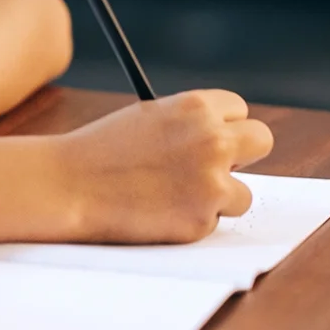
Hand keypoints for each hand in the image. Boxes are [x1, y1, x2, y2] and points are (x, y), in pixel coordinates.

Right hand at [52, 90, 275, 243]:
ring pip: (243, 192)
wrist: (67, 186)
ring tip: (170, 196)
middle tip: (217, 167)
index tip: (213, 138)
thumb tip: (225, 141)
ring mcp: (210, 183)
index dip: (225, 126)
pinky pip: (213, 222)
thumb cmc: (99, 152)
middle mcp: (212, 140)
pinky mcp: (201, 220)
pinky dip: (191, 221)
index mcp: (196, 107)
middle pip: (262, 140)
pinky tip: (157, 213)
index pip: (240, 111)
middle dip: (243, 155)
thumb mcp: (148, 119)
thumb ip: (189, 125)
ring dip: (217, 197)